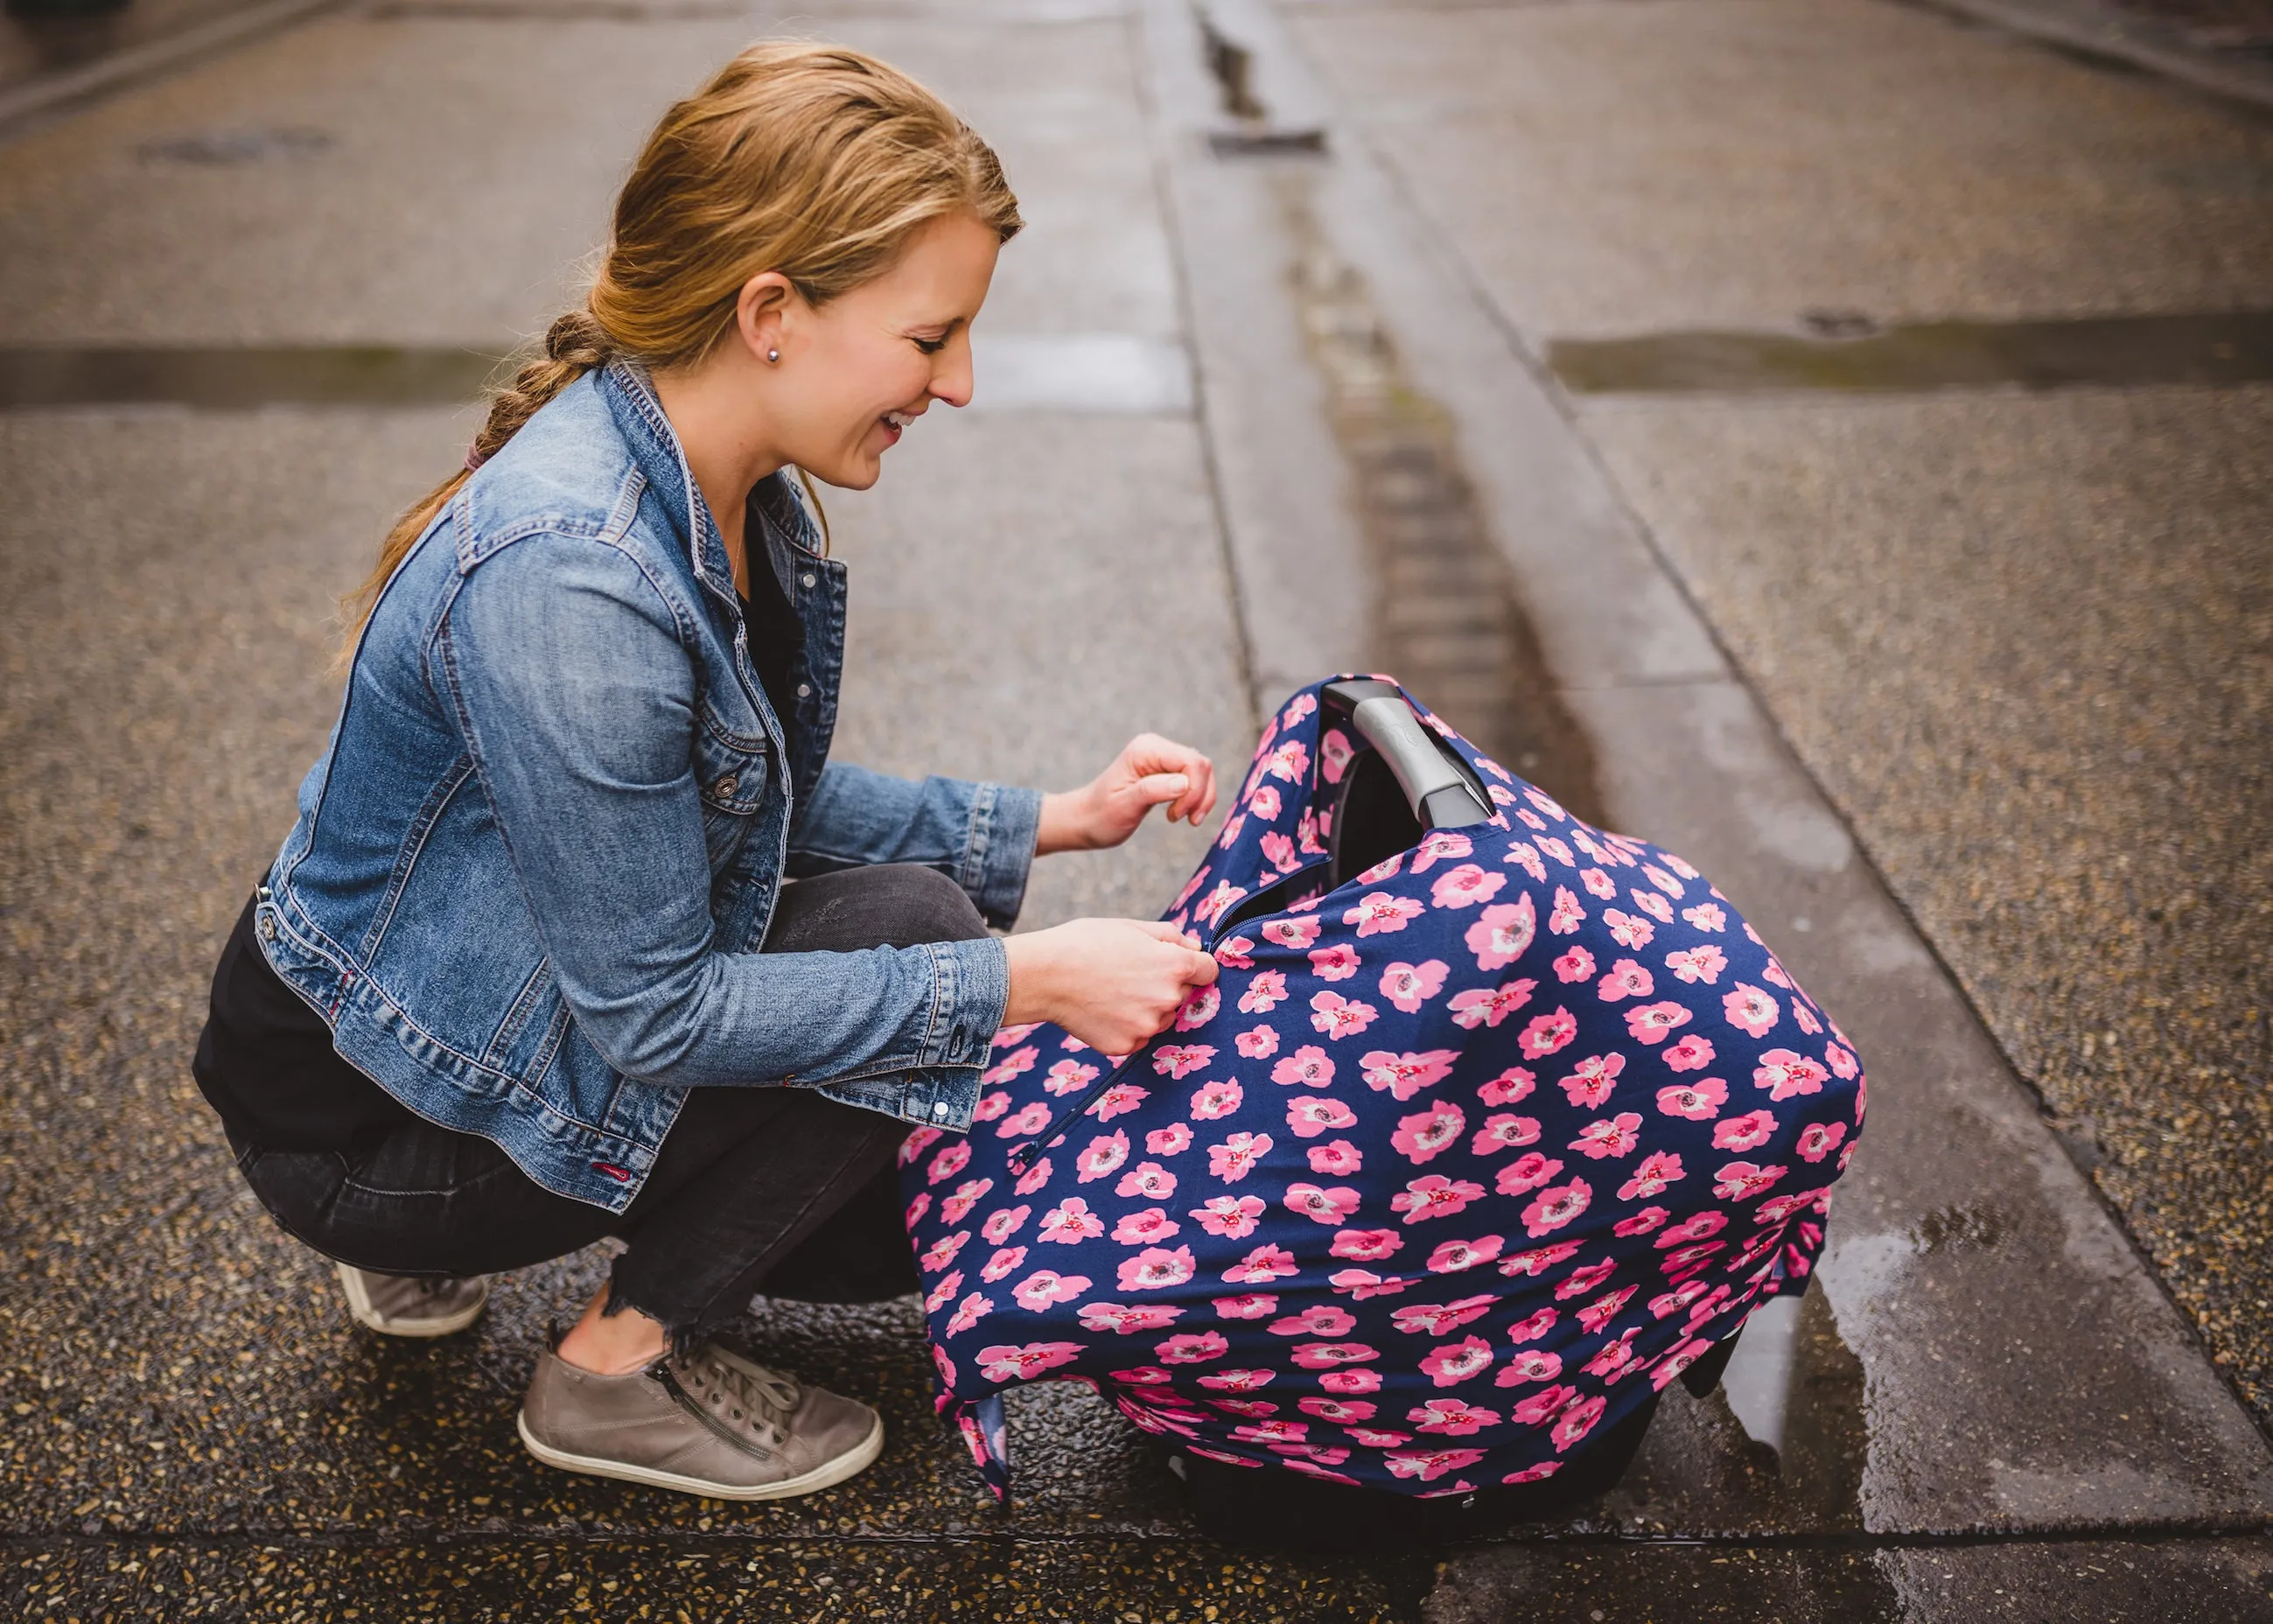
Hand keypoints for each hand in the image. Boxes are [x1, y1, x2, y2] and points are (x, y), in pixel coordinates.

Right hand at [1002, 918, 1218, 1055]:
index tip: (1177, 965)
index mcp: (1175, 966)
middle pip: (1182, 995)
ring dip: (1146, 1008)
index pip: (1208, 970)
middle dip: (1164, 985)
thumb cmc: (1086, 943)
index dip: (1194, 965)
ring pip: (1160, 1018)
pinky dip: (1126, 1027)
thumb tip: (1194, 949)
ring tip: (1113, 992)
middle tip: (1129, 974)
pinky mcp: (1127, 1046)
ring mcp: (1148, 1027)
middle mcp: (1168, 1000)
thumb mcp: (1132, 926)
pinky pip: (1138, 1037)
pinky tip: (1103, 1009)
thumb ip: (1172, 937)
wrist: (1045, 976)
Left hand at [1037, 733, 1217, 854]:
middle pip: (1200, 765)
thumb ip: (1152, 791)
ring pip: (1201, 772)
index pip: (1191, 762)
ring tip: (1184, 818)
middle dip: (1200, 795)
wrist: (1085, 821)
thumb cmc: (1100, 816)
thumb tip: (1183, 783)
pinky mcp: (1166, 770)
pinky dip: (1195, 798)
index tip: (1177, 816)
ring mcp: (1162, 757)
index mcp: (1145, 750)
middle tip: (1187, 820)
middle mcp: (1156, 747)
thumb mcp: (1124, 806)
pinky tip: (1181, 813)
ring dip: (1200, 798)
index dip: (1194, 790)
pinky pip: (1194, 779)